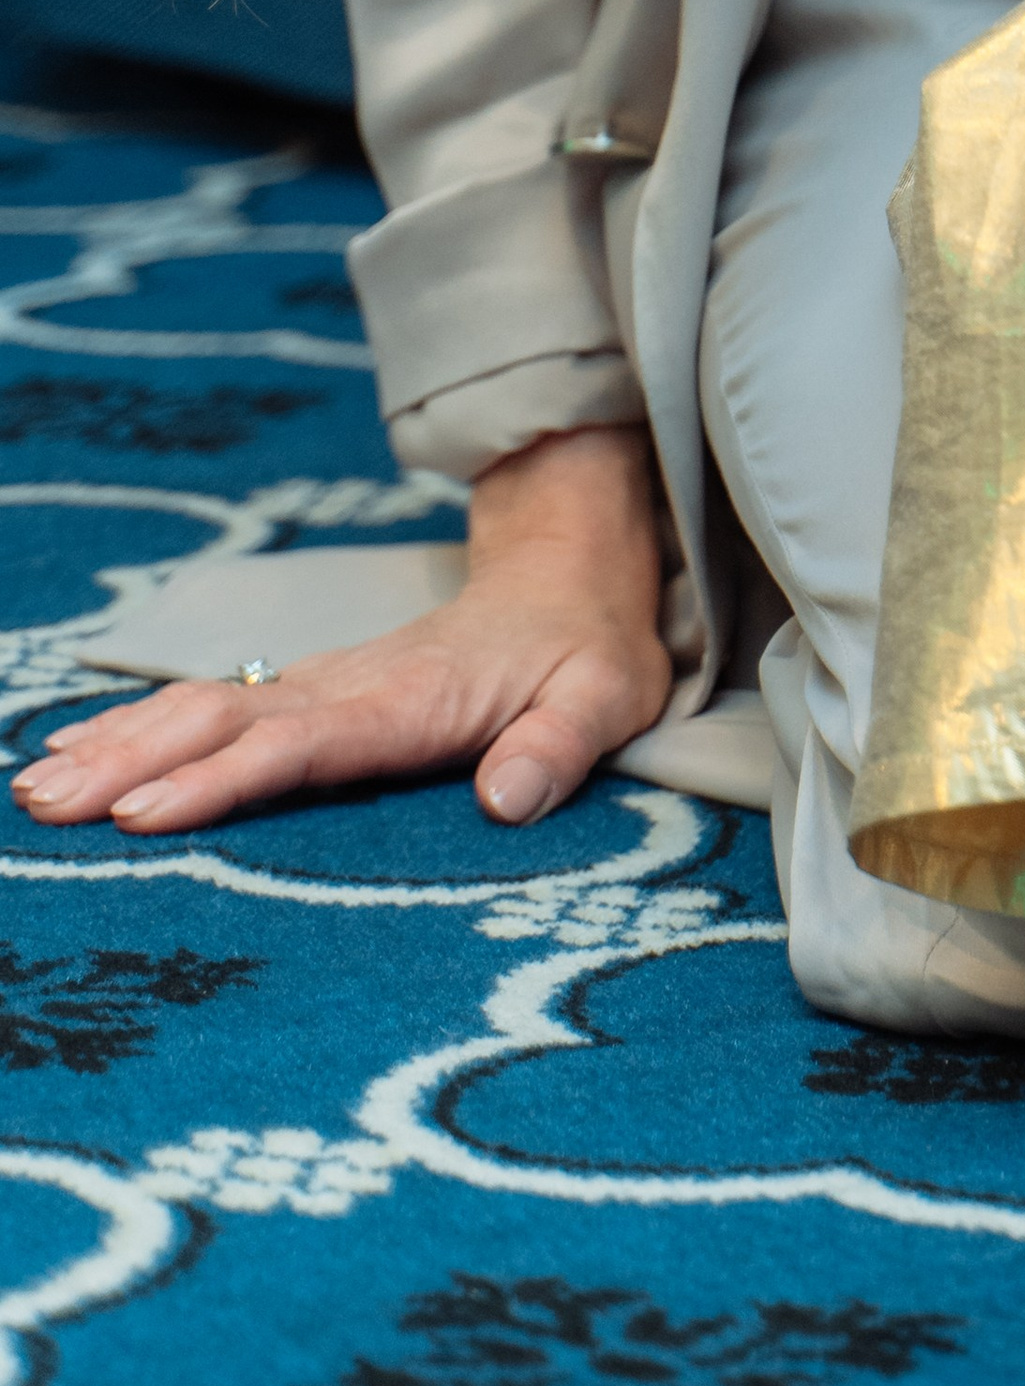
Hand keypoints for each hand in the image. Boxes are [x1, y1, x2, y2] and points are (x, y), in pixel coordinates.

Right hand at [9, 422, 670, 836]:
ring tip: (39, 785)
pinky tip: (86, 754)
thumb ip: (558, 747)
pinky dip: (145, 729)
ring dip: (124, 744)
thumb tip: (507, 799)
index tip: (146, 811)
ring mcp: (325, 683)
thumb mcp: (606, 698)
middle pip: (228, 721)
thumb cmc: (590, 650)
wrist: (573, 574)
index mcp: (414, 696)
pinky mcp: (315, 691)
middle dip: (135, 761)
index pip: (304, 742)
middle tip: (48, 804)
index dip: (224, 777)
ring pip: (208, 708)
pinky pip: (217, 708)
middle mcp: (351, 685)